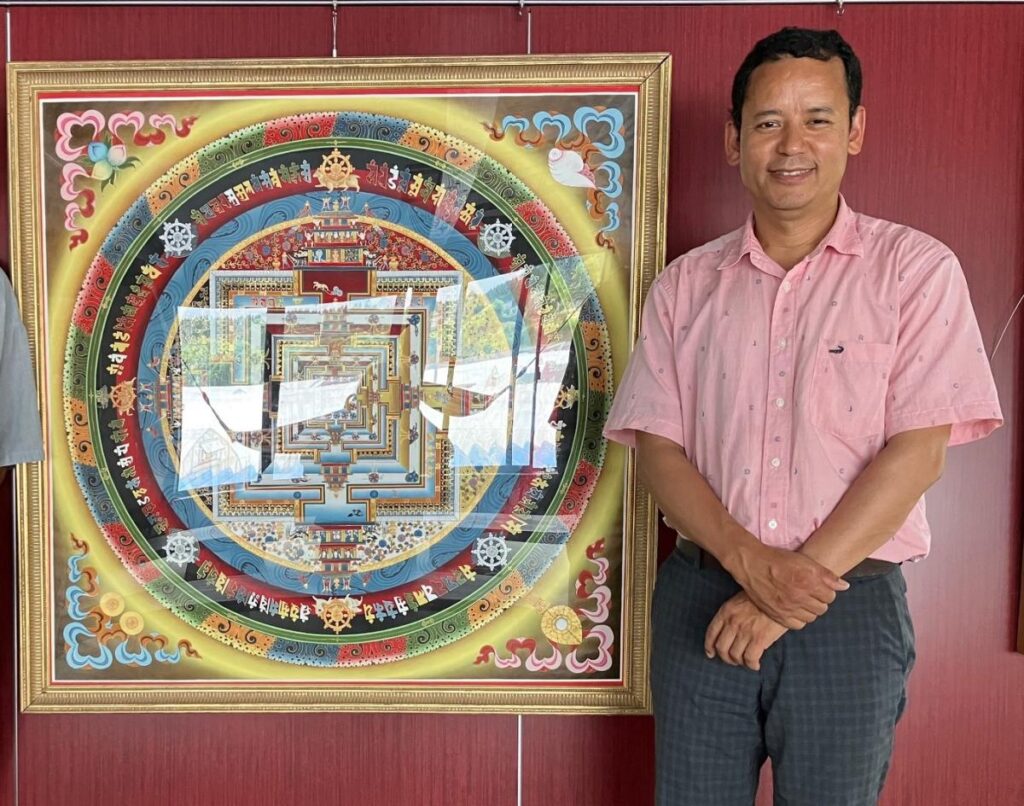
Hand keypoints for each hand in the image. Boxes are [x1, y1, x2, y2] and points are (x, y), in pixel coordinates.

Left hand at [705, 592, 787, 670]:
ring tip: (746, 661)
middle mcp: (733, 622)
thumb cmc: (763, 597)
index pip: (711, 633)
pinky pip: (750, 658)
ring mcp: (745, 631)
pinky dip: (751, 665)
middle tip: (733, 660)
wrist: (781, 594)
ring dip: (739, 662)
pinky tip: (755, 665)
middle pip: (721, 648)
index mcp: (726, 611)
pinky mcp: (759, 639)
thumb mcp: (740, 600)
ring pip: (735, 655)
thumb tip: (728, 632)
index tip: (711, 653)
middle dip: (726, 658)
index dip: (709, 646)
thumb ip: (732, 614)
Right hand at [727, 543, 847, 629]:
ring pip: (811, 617)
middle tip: (810, 593)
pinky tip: (794, 609)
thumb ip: (826, 575)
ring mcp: (788, 608)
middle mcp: (799, 596)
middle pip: (822, 608)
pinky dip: (799, 618)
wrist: (752, 565)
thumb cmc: (778, 560)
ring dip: (809, 610)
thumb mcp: (804, 561)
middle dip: (819, 601)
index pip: (830, 596)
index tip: (818, 586)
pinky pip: (797, 625)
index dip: (826, 591)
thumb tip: (844, 586)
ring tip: (802, 600)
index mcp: (808, 581)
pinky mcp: (778, 615)